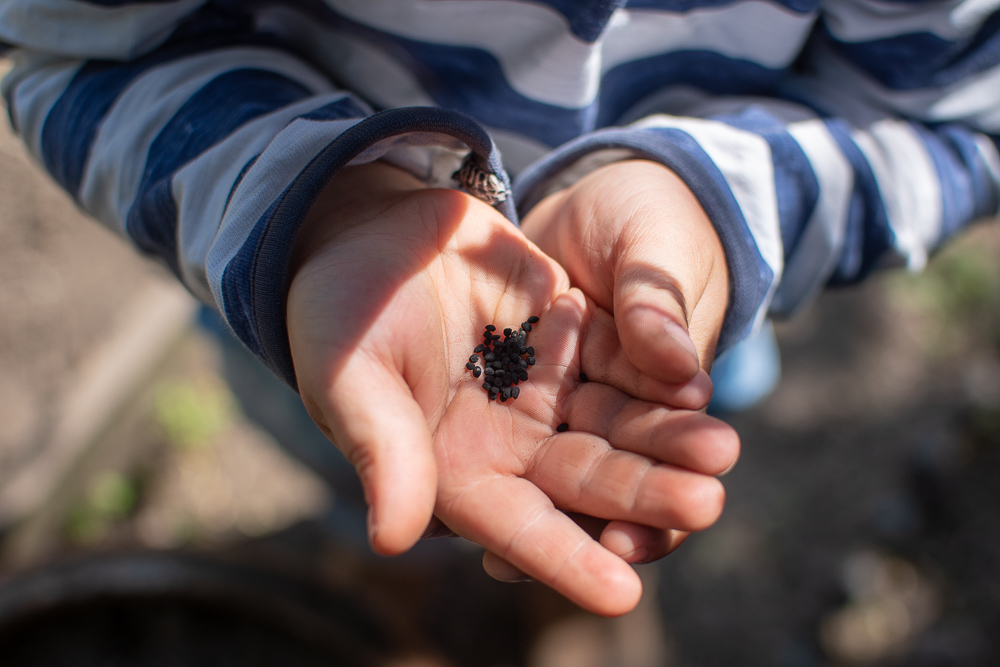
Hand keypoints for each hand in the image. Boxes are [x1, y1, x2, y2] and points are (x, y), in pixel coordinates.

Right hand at [286, 161, 737, 615]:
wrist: (370, 228)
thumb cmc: (341, 311)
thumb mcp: (352, 376)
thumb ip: (382, 449)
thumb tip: (393, 541)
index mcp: (454, 469)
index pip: (517, 526)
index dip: (566, 559)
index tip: (623, 593)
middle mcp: (508, 440)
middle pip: (585, 477)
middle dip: (644, 494)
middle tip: (706, 504)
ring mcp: (543, 388)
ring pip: (615, 425)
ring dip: (666, 440)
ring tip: (722, 446)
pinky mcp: (567, 335)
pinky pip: (621, 362)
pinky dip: (658, 376)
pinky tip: (698, 384)